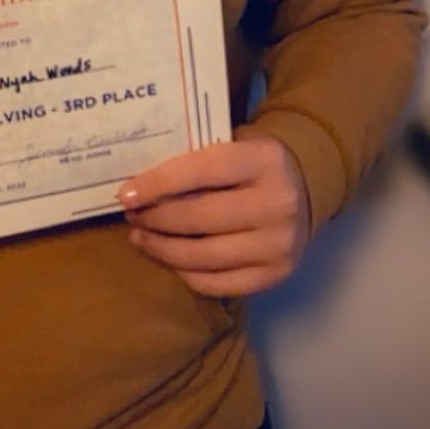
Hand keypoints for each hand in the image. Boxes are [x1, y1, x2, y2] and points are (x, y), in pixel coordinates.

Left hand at [118, 136, 310, 296]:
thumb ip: (194, 159)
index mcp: (264, 160)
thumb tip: (137, 185)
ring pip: (205, 255)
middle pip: (200, 218)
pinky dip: (186, 273)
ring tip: (140, 237)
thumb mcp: (232, 145)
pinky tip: (169, 259)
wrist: (304, 188)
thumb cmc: (251, 163)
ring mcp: (279, 244)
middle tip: (131, 215)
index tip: (125, 194)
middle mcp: (277, 203)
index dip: (158, 184)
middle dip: (156, 218)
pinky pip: (219, 283)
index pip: (201, 171)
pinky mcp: (276, 274)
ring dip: (163, 249)